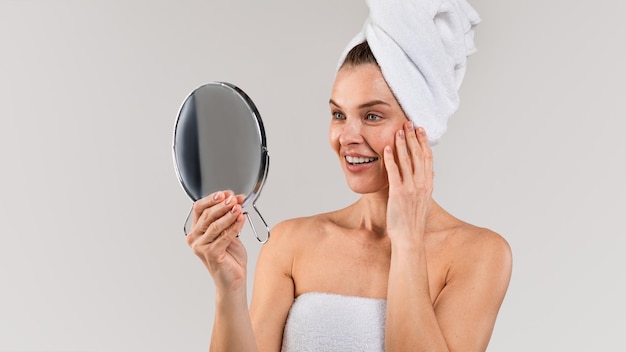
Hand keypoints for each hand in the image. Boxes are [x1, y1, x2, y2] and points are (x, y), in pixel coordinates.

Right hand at [186, 190, 247, 291]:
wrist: (234, 280)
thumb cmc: (230, 257)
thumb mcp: (229, 231)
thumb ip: (228, 216)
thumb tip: (234, 199)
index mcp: (196, 231)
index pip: (199, 208)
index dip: (212, 199)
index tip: (226, 193)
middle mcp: (195, 239)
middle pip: (207, 215)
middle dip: (223, 205)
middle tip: (234, 199)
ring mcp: (201, 247)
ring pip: (215, 225)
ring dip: (229, 214)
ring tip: (239, 207)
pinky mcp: (211, 254)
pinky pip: (224, 236)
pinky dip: (234, 226)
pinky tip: (241, 219)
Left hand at [383, 121, 433, 243]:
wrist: (409, 238)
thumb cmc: (414, 222)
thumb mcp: (424, 201)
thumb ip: (426, 187)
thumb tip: (430, 176)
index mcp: (428, 185)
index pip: (427, 158)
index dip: (423, 142)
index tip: (420, 130)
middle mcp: (421, 184)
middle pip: (418, 155)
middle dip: (413, 138)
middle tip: (409, 123)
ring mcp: (410, 188)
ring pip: (407, 161)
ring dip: (402, 144)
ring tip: (399, 130)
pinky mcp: (398, 194)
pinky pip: (394, 172)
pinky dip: (391, 159)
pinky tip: (387, 148)